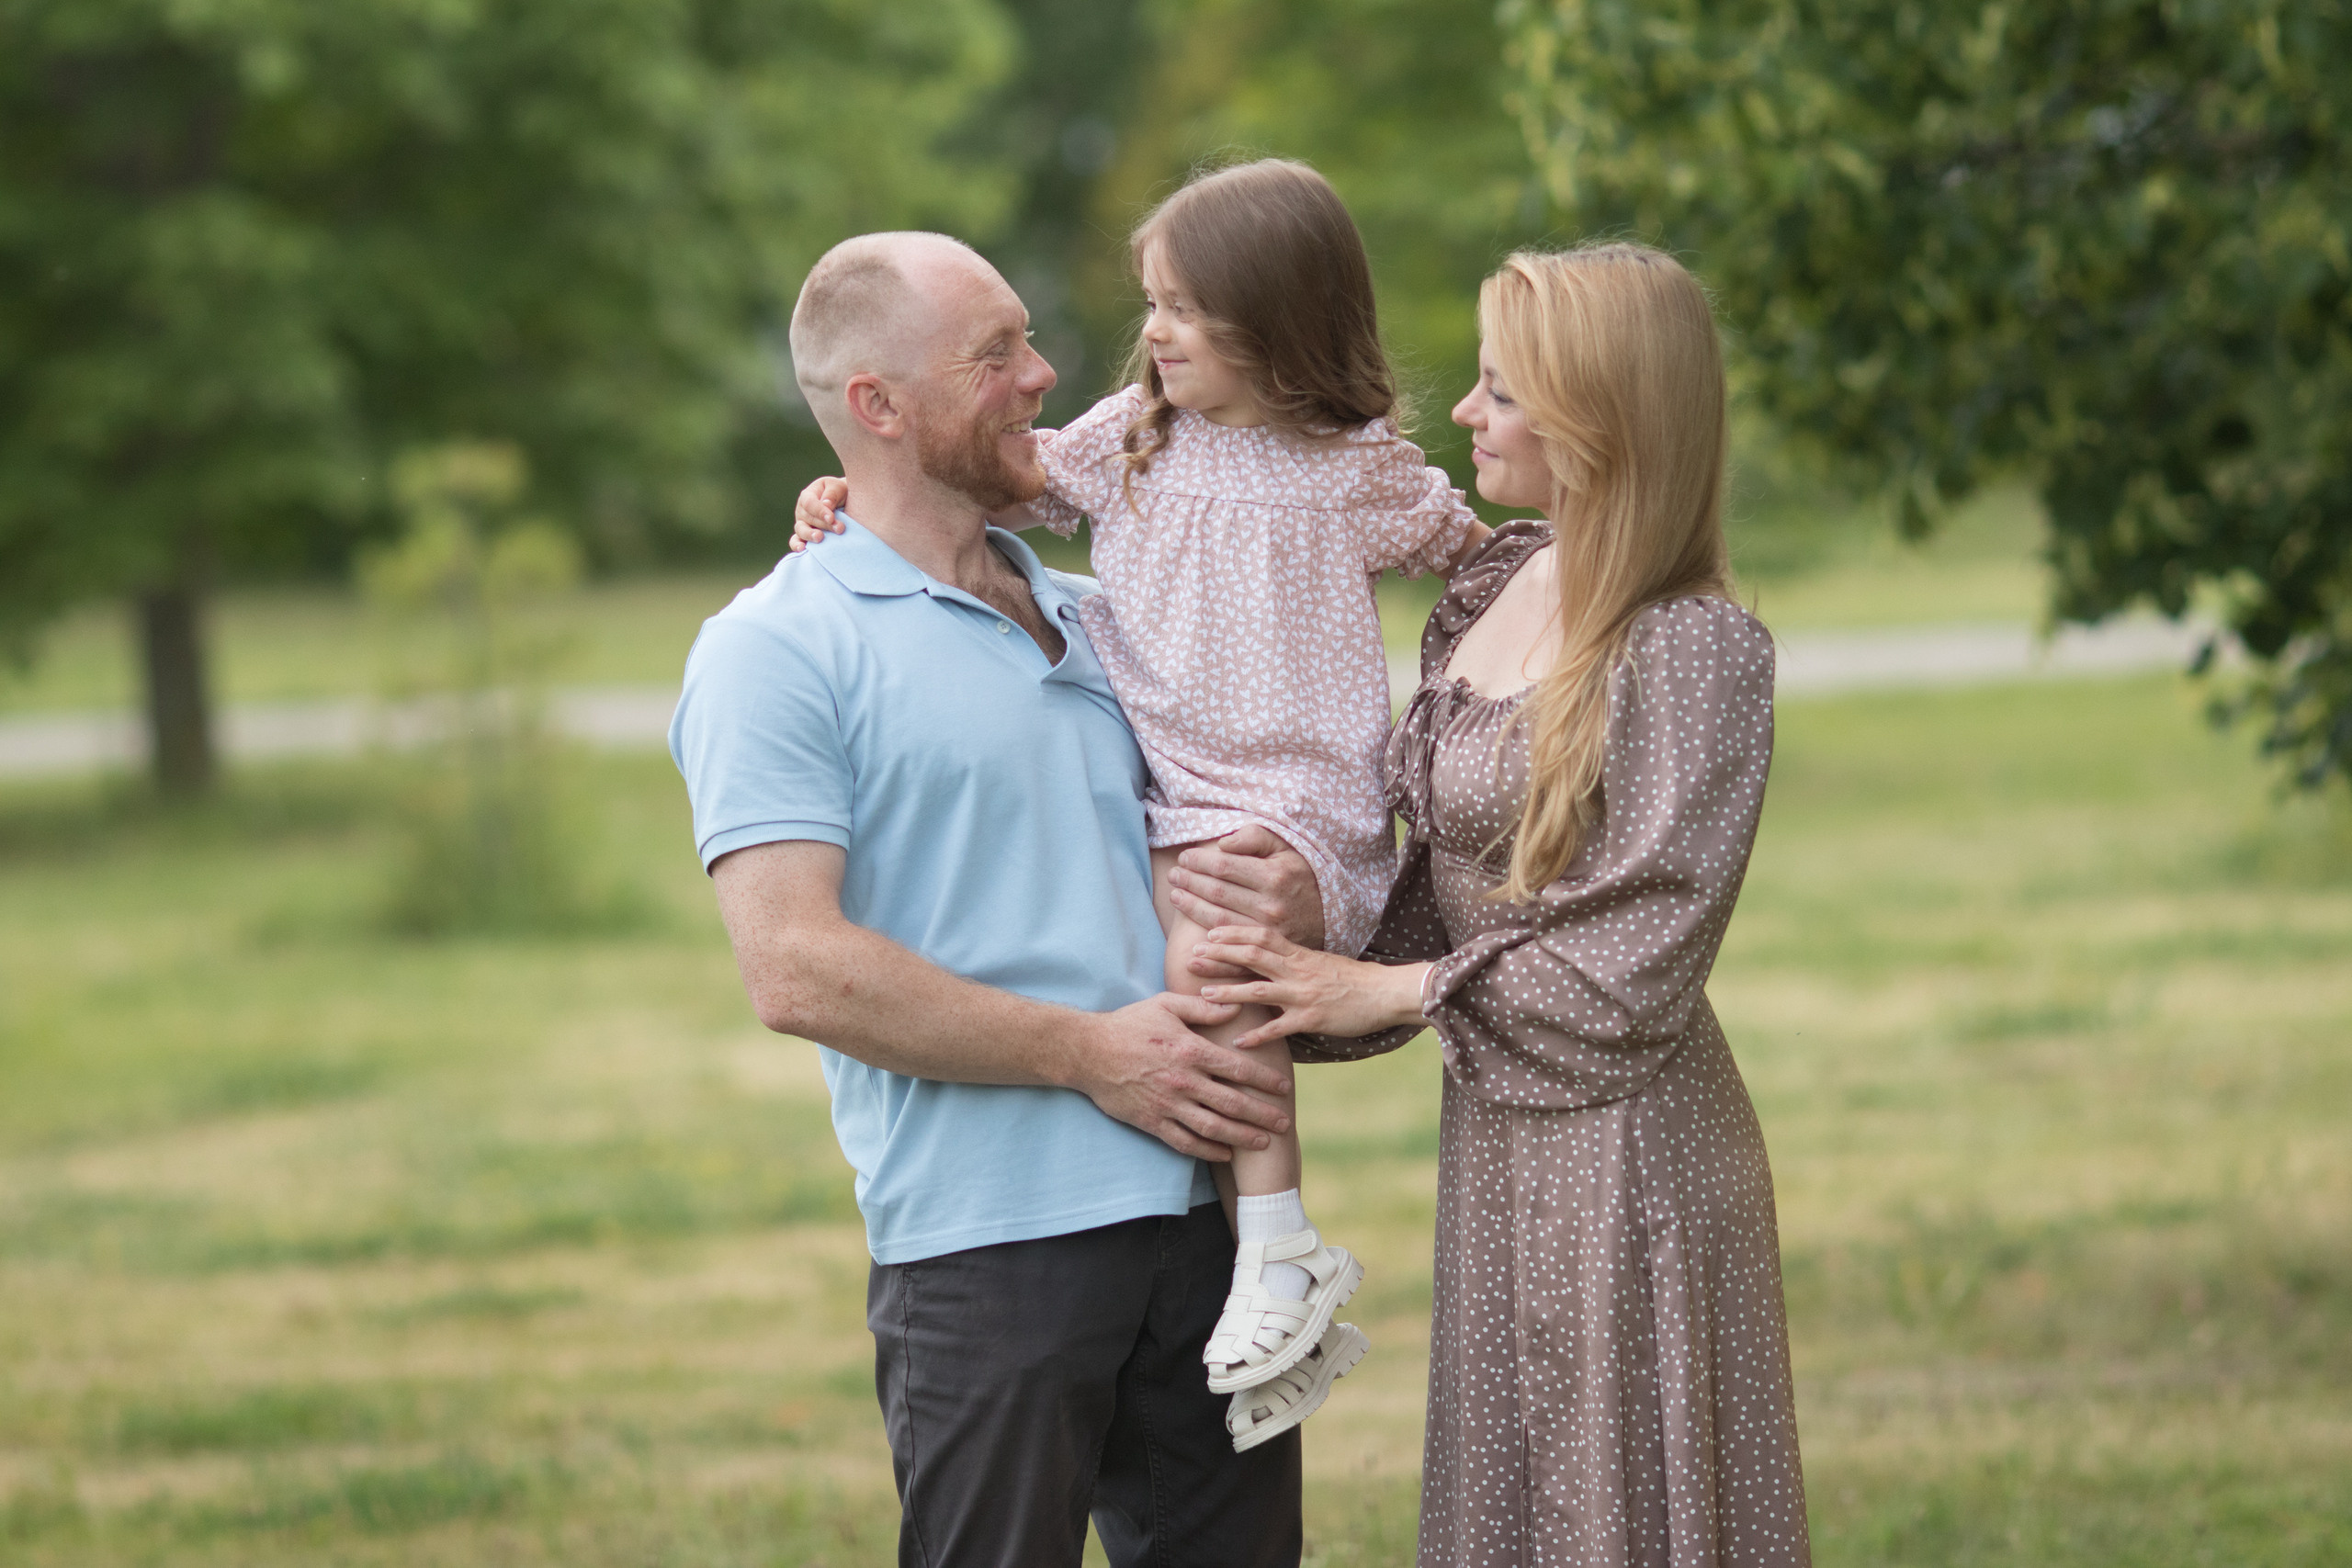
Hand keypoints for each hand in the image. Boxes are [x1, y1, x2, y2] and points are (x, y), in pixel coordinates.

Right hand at [788, 476, 849, 551]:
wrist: (845, 504)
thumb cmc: (841, 493)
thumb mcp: (838, 487)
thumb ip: (832, 494)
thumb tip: (826, 505)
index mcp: (808, 495)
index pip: (810, 503)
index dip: (820, 511)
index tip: (832, 518)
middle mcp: (802, 510)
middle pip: (808, 518)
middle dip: (824, 524)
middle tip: (839, 529)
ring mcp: (802, 524)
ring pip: (801, 530)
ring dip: (810, 535)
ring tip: (819, 538)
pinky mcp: (804, 536)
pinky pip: (796, 541)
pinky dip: (797, 545)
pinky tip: (802, 549)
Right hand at [1068, 993, 1294, 1160]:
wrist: (1088, 1052)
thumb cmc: (1129, 1024)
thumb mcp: (1166, 1005)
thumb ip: (1203, 1009)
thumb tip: (1235, 1008)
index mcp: (1190, 1050)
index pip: (1237, 1069)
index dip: (1264, 1080)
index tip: (1283, 1088)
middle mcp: (1183, 1081)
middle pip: (1232, 1103)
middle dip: (1262, 1115)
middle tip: (1284, 1123)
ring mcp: (1167, 1104)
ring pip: (1213, 1127)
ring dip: (1242, 1137)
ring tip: (1263, 1142)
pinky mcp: (1151, 1122)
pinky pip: (1185, 1142)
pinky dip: (1207, 1150)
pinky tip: (1225, 1154)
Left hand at [1164, 825, 1325, 954]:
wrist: (1333, 912)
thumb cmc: (1301, 874)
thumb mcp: (1285, 847)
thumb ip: (1254, 839)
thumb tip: (1222, 845)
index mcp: (1274, 877)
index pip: (1224, 867)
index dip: (1199, 861)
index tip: (1185, 858)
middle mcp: (1271, 906)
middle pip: (1217, 893)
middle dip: (1189, 882)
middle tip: (1174, 876)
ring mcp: (1270, 933)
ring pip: (1219, 921)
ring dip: (1191, 909)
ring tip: (1175, 897)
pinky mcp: (1271, 954)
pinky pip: (1235, 957)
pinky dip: (1211, 958)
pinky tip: (1192, 954)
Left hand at [1189, 925, 1428, 1050]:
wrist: (1385, 992)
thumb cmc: (1353, 978)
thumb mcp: (1321, 960)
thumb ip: (1294, 959)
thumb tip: (1270, 956)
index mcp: (1299, 953)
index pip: (1260, 935)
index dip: (1232, 932)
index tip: (1208, 932)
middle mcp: (1297, 970)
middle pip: (1252, 956)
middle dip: (1220, 956)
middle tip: (1191, 957)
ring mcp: (1304, 994)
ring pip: (1259, 990)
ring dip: (1229, 993)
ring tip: (1203, 995)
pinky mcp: (1312, 1018)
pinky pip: (1280, 1027)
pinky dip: (1258, 1035)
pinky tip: (1239, 1042)